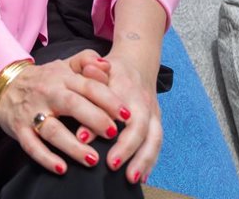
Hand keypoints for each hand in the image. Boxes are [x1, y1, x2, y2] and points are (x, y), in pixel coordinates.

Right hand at [0, 50, 126, 174]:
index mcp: (62, 78)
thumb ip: (86, 61)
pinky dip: (46, 158)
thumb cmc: (43, 79)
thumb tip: (107, 65)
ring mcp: (32, 113)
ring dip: (73, 145)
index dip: (109, 99)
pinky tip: (62, 168)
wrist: (4, 85)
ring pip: (53, 130)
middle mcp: (48, 93)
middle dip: (94, 119)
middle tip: (113, 133)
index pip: (88, 86)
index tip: (126, 115)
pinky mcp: (19, 129)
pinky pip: (32, 146)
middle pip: (72, 104)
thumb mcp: (64, 65)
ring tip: (93, 159)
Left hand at [72, 52, 160, 184]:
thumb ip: (88, 89)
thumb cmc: (112, 69)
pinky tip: (142, 176)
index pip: (121, 109)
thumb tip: (82, 112)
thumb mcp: (96, 70)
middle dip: (129, 150)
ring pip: (155, 139)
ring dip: (144, 160)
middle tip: (112, 166)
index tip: (85, 140)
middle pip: (143, 128)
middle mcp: (144, 102)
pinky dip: (151, 161)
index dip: (106, 123)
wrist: (137, 60)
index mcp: (128, 89)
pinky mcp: (157, 122)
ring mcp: (154, 113)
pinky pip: (157, 143)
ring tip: (131, 179)